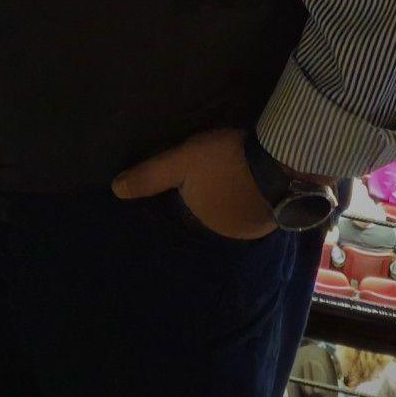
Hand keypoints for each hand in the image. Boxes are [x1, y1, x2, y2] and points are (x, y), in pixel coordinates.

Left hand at [112, 126, 276, 239]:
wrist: (279, 160)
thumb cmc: (224, 161)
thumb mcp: (181, 161)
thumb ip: (150, 176)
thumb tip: (116, 190)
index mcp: (199, 225)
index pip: (182, 218)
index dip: (178, 202)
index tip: (179, 189)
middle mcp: (225, 236)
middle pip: (207, 217)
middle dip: (204, 202)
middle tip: (206, 179)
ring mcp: (252, 230)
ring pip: (230, 215)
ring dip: (227, 202)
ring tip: (226, 179)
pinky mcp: (273, 218)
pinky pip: (252, 211)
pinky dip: (247, 200)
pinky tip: (246, 183)